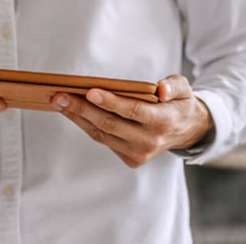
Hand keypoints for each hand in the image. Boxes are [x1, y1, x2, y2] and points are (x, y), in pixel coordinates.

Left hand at [52, 74, 213, 167]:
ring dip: (78, 117)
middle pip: (110, 124)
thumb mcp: (184, 89)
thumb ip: (173, 86)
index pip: (133, 111)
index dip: (111, 102)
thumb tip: (161, 89)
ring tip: (59, 101)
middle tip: (59, 95)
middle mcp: (150, 141)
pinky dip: (86, 125)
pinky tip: (72, 111)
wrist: (187, 131)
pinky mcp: (131, 159)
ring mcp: (139, 153)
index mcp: (163, 121)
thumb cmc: (178, 103)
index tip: (90, 91)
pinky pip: (103, 139)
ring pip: (102, 134)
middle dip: (82, 109)